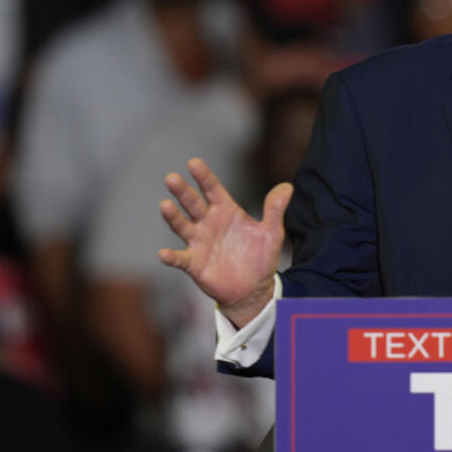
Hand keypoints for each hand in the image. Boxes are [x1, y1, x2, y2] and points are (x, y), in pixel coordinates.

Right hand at [158, 158, 292, 327]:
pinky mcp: (194, 264)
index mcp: (225, 211)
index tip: (194, 162)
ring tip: (165, 205)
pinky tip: (163, 254)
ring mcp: (199, 243)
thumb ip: (275, 209)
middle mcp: (208, 223)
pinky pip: (180, 259)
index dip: (203, 176)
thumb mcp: (272, 232)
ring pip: (182, 226)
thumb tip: (288, 186)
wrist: (254, 289)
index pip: (212, 189)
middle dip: (182, 191)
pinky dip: (171, 256)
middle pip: (192, 204)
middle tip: (172, 177)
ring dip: (173, 217)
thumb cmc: (261, 257)